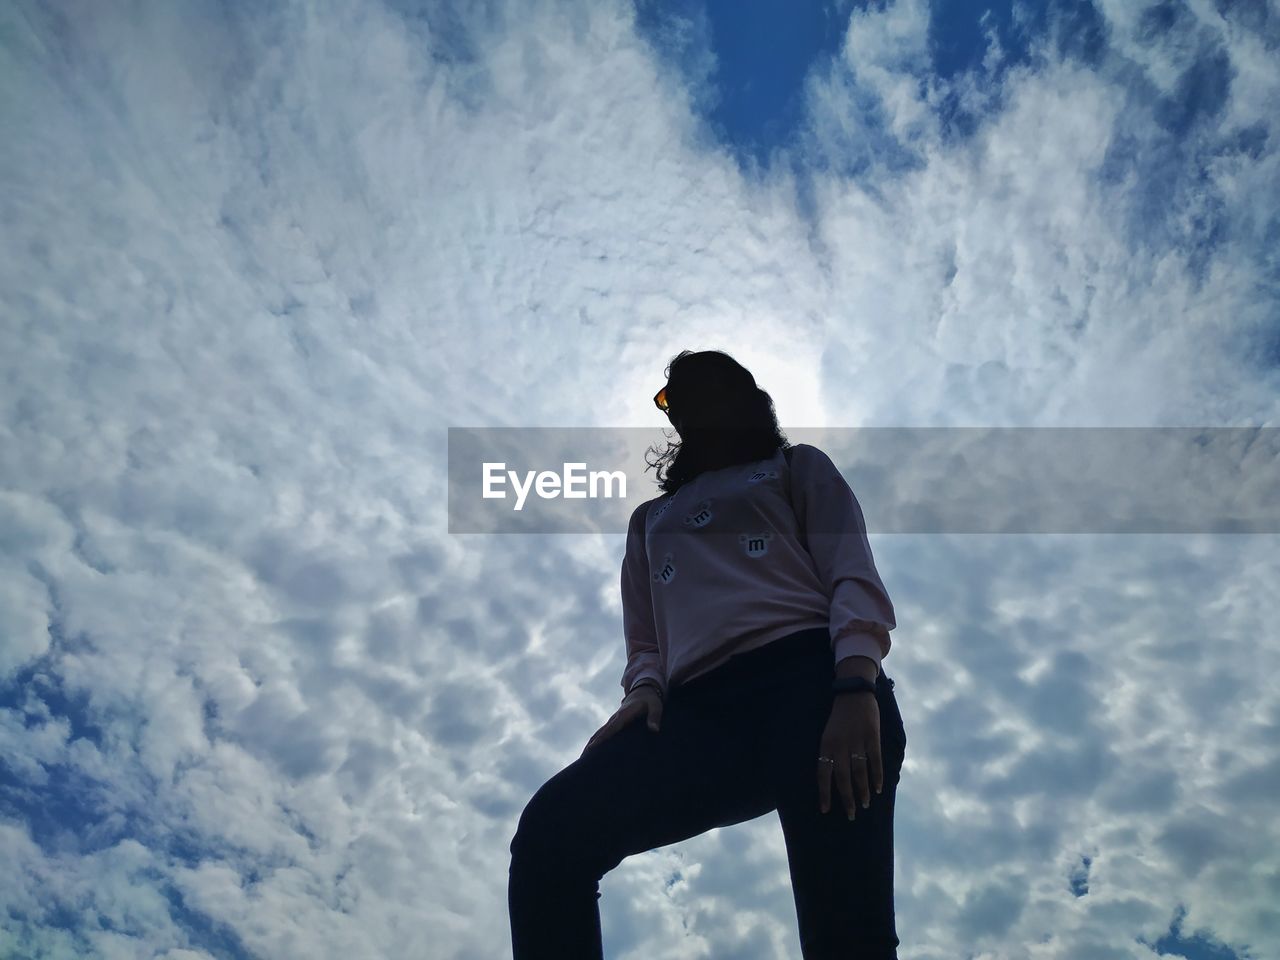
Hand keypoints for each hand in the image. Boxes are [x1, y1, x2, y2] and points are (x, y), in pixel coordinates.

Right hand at [581, 686, 662, 755]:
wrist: (643, 690)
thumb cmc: (650, 700)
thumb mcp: (656, 706)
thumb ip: (654, 717)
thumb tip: (654, 730)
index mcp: (624, 714)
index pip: (611, 728)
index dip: (602, 738)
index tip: (592, 748)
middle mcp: (615, 717)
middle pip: (600, 732)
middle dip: (591, 745)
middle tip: (582, 759)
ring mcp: (613, 720)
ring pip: (599, 733)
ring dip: (591, 744)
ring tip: (582, 759)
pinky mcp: (614, 723)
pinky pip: (603, 733)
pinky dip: (596, 741)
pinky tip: (591, 751)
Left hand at [817, 693, 881, 818]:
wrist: (853, 692)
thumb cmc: (839, 717)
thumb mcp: (828, 733)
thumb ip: (829, 753)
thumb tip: (831, 777)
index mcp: (826, 745)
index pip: (823, 773)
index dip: (824, 793)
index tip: (825, 810)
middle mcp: (840, 745)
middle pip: (843, 778)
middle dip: (847, 798)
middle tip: (852, 814)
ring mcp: (857, 741)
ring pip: (859, 772)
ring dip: (863, 791)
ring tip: (866, 804)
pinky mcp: (872, 737)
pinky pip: (875, 761)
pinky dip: (877, 776)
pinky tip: (878, 788)